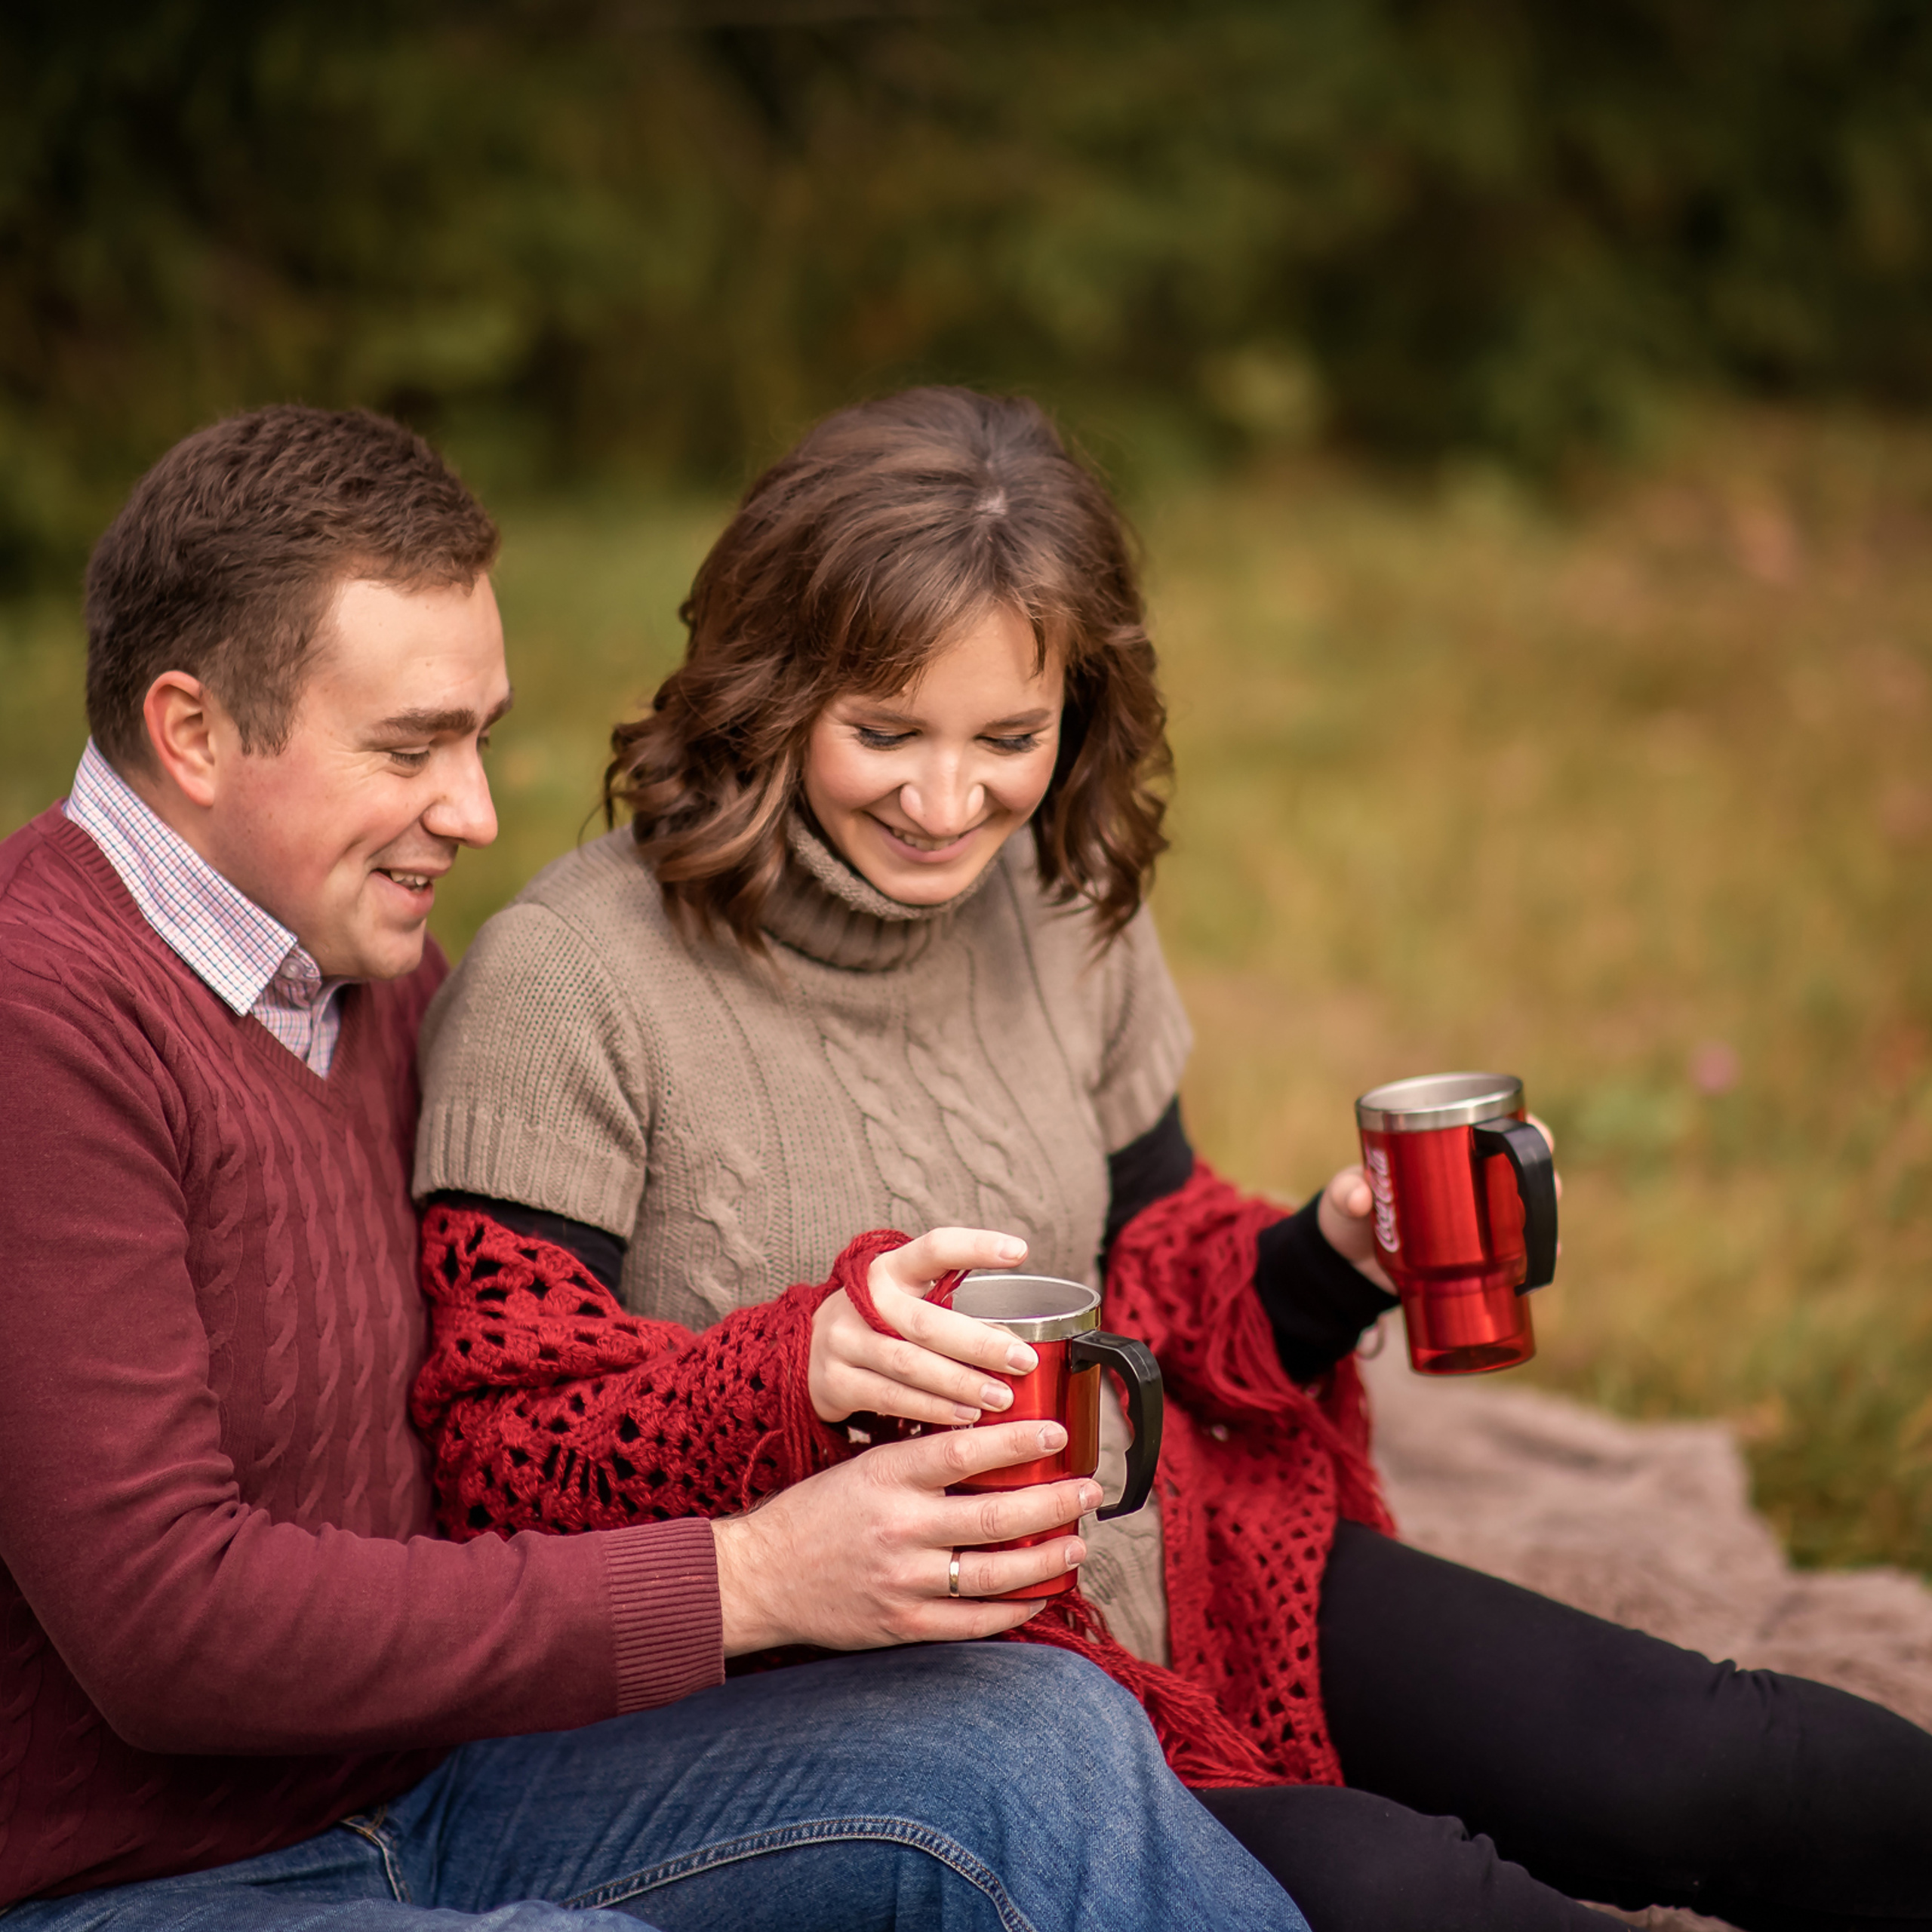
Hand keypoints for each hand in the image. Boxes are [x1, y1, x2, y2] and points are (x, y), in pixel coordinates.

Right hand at [711, 1419, 1102, 1653]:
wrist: (761, 1576)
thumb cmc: (815, 1513)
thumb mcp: (862, 1467)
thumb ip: (920, 1462)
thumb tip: (990, 1447)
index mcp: (887, 1476)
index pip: (965, 1451)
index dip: (1019, 1443)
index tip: (1058, 1435)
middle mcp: (899, 1527)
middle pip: (996, 1515)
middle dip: (1054, 1503)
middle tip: (1088, 1490)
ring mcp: (903, 1580)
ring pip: (995, 1572)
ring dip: (1046, 1559)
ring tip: (1077, 1543)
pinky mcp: (903, 1624)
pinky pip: (973, 1620)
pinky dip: (1014, 1608)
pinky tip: (1040, 1593)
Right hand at [809, 1226, 1040, 1425]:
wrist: (807, 1349)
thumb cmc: (878, 1322)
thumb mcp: (906, 1301)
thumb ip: (950, 1312)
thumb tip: (1014, 1343)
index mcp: (889, 1269)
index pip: (934, 1248)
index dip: (976, 1247)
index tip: (1020, 1251)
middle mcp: (862, 1300)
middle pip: (926, 1321)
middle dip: (979, 1343)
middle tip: (1022, 1360)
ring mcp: (844, 1341)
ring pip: (909, 1363)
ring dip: (960, 1383)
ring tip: (1001, 1397)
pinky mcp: (834, 1381)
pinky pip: (890, 1397)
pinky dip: (932, 1409)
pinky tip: (964, 1416)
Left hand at [1318, 1115, 1561, 1281]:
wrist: (1350, 1266)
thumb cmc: (1350, 1215)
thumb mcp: (1343, 1199)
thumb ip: (1345, 1192)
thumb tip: (1360, 1196)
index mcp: (1445, 1151)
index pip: (1498, 1129)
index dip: (1528, 1130)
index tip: (1540, 1135)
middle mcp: (1473, 1182)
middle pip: (1524, 1172)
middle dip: (1544, 1178)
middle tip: (1547, 1191)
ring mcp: (1479, 1221)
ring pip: (1528, 1213)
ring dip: (1545, 1221)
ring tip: (1544, 1236)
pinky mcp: (1479, 1257)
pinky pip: (1517, 1255)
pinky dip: (1531, 1261)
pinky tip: (1539, 1269)